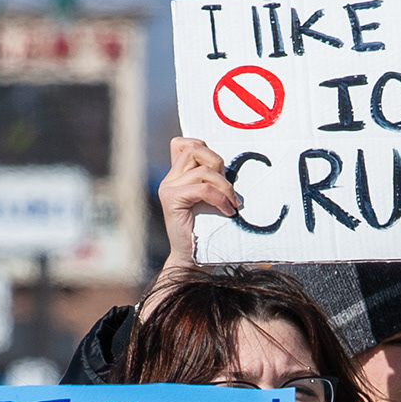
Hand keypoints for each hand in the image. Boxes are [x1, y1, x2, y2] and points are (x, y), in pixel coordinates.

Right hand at [159, 134, 240, 267]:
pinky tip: (227, 211)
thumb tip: (231, 165)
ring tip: (233, 204)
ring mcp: (168, 188)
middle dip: (218, 163)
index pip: (184, 143)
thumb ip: (213, 179)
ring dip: (224, 186)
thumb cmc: (207, 229)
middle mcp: (169, 178)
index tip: (221, 172)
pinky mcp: (171, 199)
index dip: (205, 149)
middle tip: (229, 188)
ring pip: (202, 170)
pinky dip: (219, 198)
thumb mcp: (213, 197)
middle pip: (194, 148)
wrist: (193, 258)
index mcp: (177, 175)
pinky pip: (202, 189)